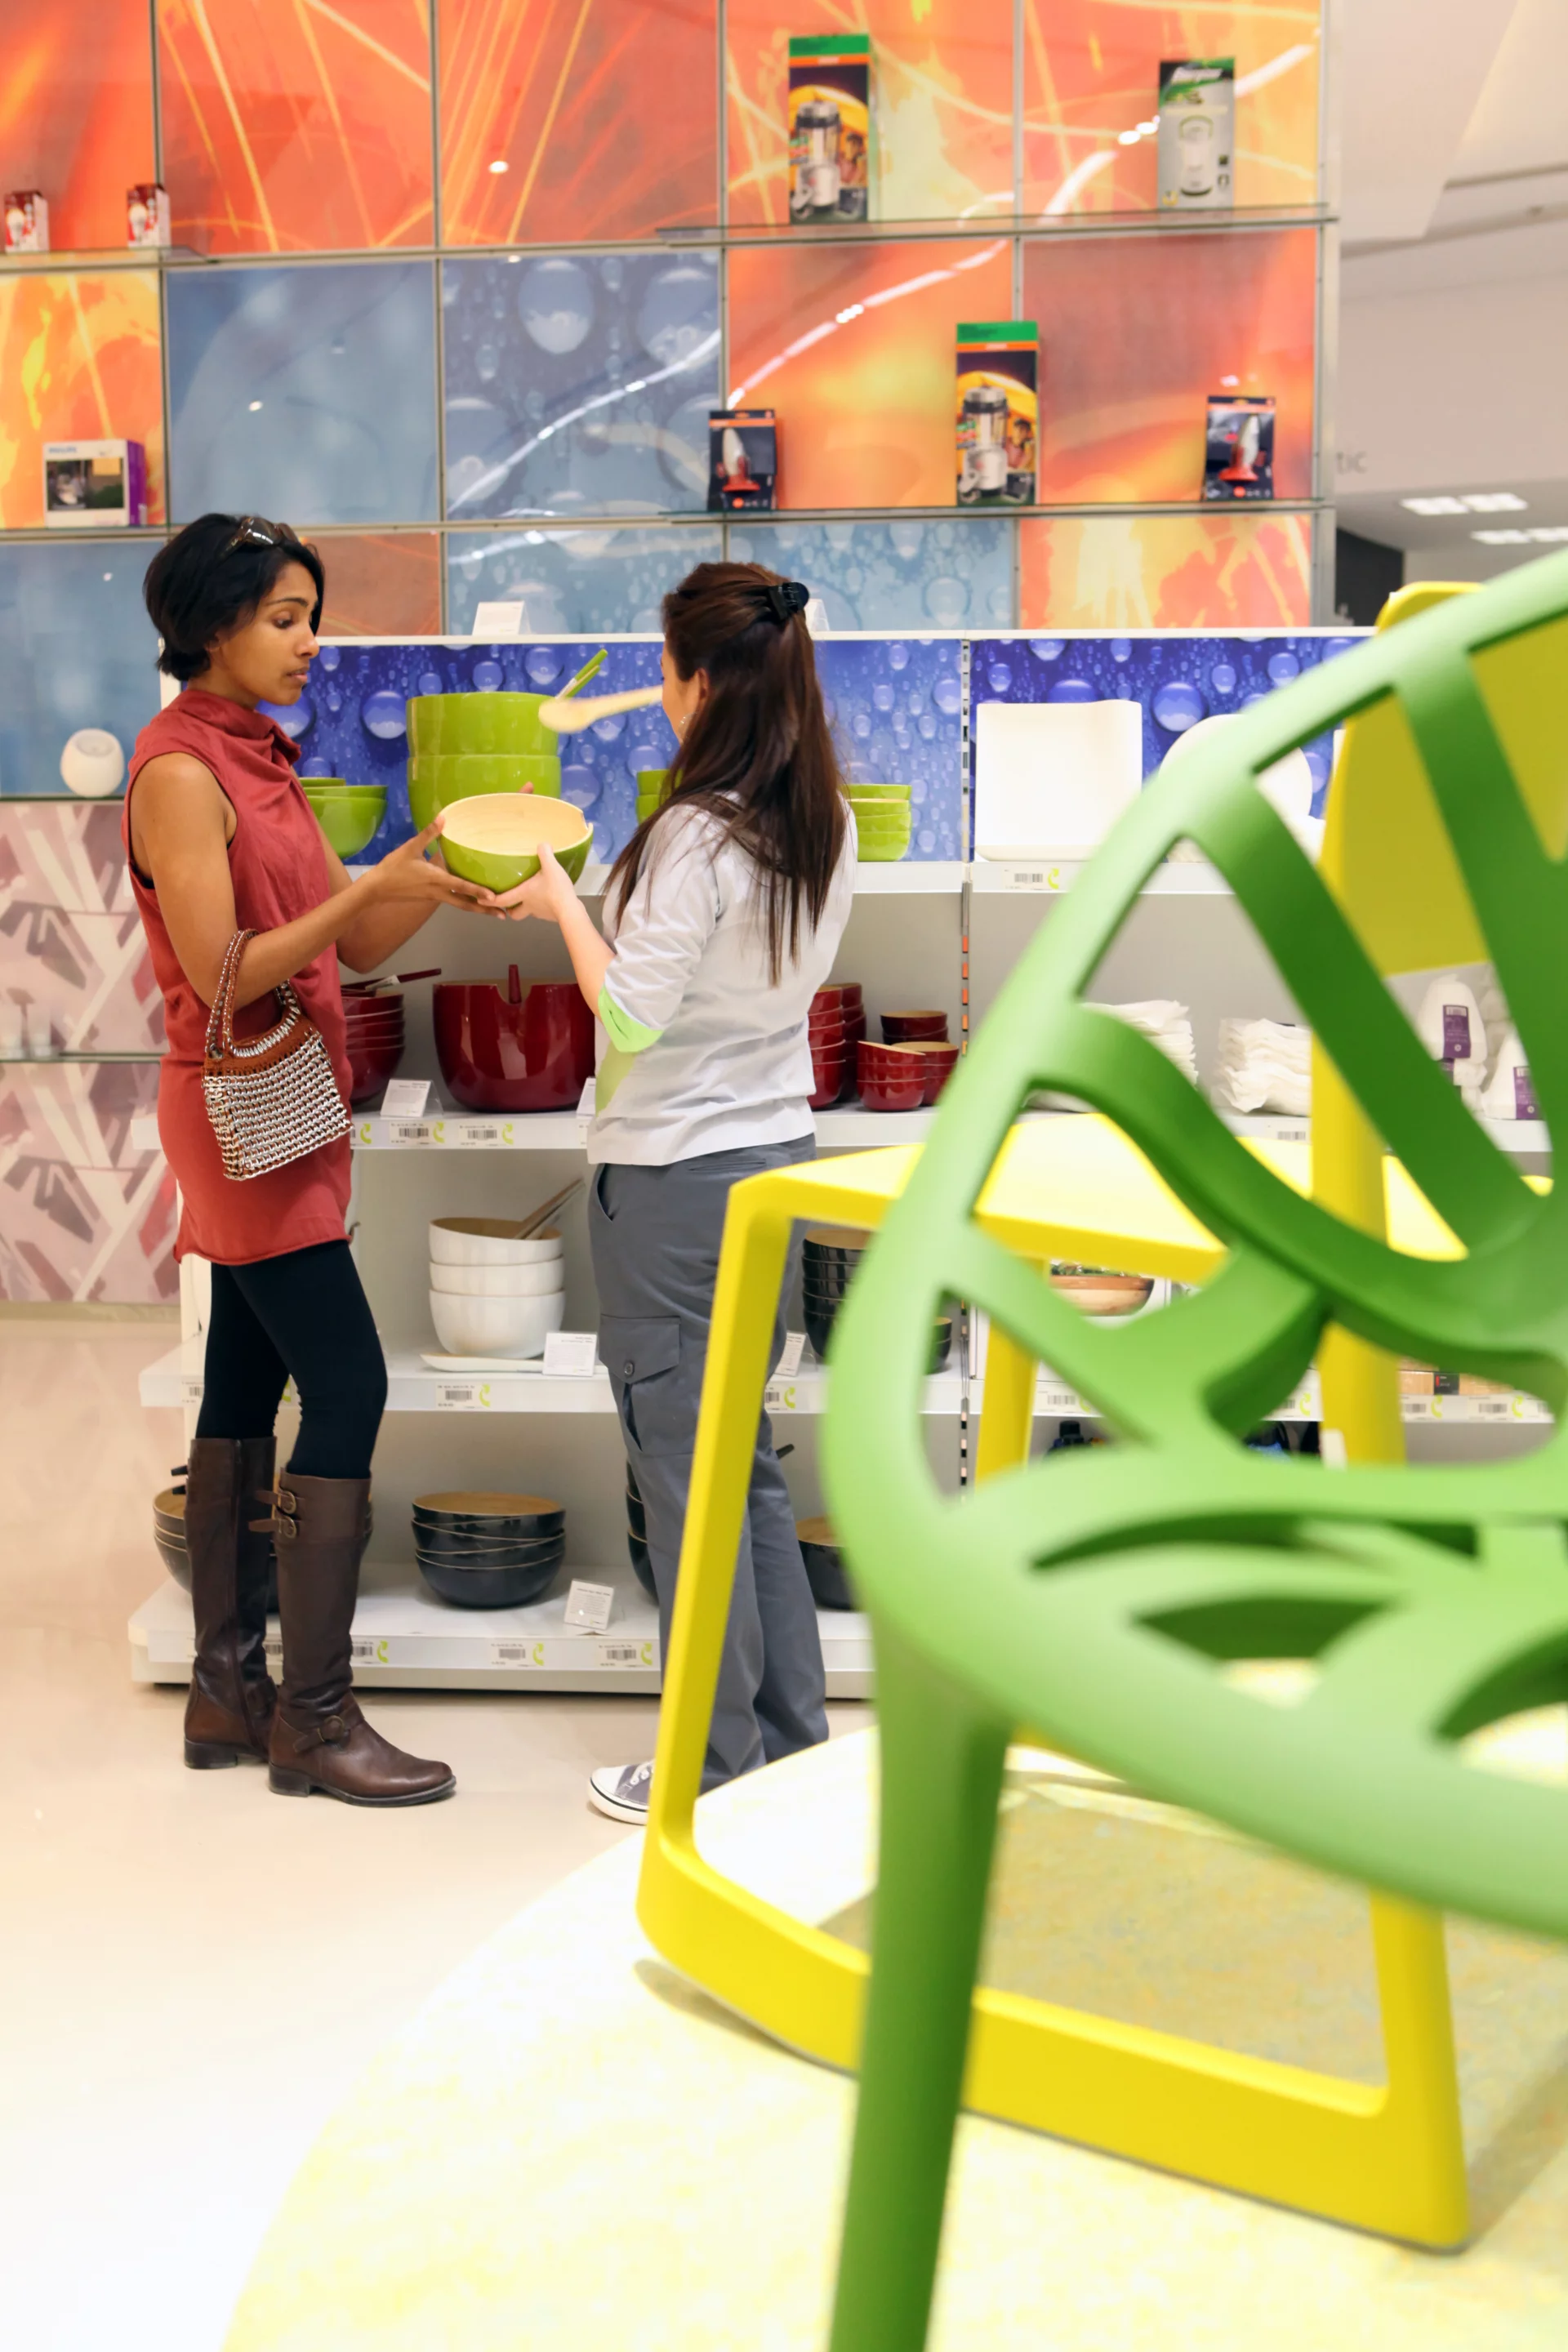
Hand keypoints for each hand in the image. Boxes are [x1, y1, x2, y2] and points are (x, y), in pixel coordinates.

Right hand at [364, 818, 500, 915]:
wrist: (378, 888)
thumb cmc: (393, 867)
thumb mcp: (411, 847)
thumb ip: (429, 833)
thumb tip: (443, 817)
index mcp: (436, 879)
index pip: (461, 886)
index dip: (477, 892)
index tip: (493, 898)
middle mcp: (439, 892)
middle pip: (465, 905)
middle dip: (485, 911)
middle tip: (504, 916)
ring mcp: (435, 897)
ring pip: (460, 905)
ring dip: (477, 909)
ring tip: (494, 912)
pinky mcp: (431, 897)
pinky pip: (453, 900)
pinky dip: (466, 902)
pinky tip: (473, 900)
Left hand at [494, 840, 575, 923]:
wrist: (571, 911)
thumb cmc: (556, 890)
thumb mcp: (550, 867)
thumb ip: (544, 854)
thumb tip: (543, 844)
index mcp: (523, 894)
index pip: (502, 900)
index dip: (490, 901)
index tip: (480, 901)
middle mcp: (529, 906)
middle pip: (514, 913)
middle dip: (509, 910)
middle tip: (508, 904)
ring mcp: (541, 913)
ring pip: (529, 912)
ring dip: (527, 907)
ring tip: (531, 897)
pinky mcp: (552, 915)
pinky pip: (543, 911)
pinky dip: (542, 906)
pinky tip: (549, 898)